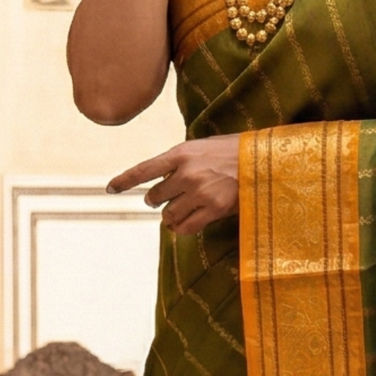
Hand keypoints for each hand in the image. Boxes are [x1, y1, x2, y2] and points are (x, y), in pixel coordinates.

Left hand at [109, 137, 238, 234]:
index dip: (124, 180)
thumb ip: (181, 161)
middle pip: (154, 196)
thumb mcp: (203, 147)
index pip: (144, 170)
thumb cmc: (235, 152)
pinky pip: (186, 227)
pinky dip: (180, 229)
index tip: (110, 189)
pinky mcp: (213, 210)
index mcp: (181, 153)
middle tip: (165, 201)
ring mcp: (199, 193)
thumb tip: (161, 180)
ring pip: (168, 214)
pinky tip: (183, 225)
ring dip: (170, 216)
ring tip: (179, 212)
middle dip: (157, 201)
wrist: (265, 161)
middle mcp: (186, 173)